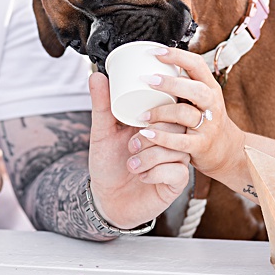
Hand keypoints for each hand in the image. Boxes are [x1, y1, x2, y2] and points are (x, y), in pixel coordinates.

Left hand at [86, 71, 190, 230]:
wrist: (107, 200)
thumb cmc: (108, 164)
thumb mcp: (102, 132)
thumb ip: (101, 105)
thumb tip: (95, 74)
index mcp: (159, 122)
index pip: (172, 106)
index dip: (161, 109)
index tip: (140, 121)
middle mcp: (172, 139)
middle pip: (177, 126)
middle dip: (150, 137)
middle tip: (131, 147)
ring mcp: (178, 159)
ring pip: (176, 148)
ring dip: (148, 157)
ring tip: (131, 164)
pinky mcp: (178, 180)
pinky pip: (176, 170)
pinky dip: (154, 173)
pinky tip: (142, 177)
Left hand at [131, 47, 247, 190]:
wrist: (225, 149)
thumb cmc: (204, 118)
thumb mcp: (199, 98)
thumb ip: (182, 85)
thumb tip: (152, 64)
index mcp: (209, 87)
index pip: (197, 65)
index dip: (177, 56)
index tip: (154, 52)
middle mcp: (212, 103)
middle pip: (195, 89)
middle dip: (170, 83)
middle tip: (147, 80)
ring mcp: (209, 125)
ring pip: (185, 114)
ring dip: (160, 112)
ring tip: (142, 115)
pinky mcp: (201, 145)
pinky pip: (181, 141)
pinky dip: (162, 137)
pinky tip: (147, 134)